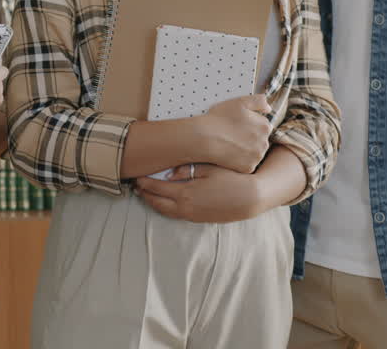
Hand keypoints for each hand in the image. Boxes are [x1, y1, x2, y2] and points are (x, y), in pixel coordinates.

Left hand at [135, 162, 266, 222]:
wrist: (250, 199)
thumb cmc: (231, 179)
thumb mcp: (209, 168)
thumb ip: (186, 170)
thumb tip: (168, 174)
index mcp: (186, 193)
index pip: (157, 188)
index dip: (144, 183)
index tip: (136, 176)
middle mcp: (185, 207)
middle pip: (156, 202)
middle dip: (144, 194)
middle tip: (135, 185)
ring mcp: (191, 215)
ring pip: (164, 211)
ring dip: (153, 202)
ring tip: (145, 194)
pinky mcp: (198, 219)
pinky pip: (175, 214)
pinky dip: (164, 208)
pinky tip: (163, 201)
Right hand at [190, 95, 271, 172]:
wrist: (204, 138)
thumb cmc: (219, 119)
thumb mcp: (239, 102)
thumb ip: (259, 101)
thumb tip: (269, 107)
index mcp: (265, 126)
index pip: (263, 126)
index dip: (250, 124)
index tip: (238, 125)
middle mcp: (265, 143)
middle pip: (260, 140)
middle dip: (250, 138)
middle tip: (233, 135)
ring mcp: (257, 157)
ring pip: (255, 153)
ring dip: (246, 150)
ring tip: (230, 144)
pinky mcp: (248, 168)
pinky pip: (247, 164)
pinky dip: (240, 161)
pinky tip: (230, 154)